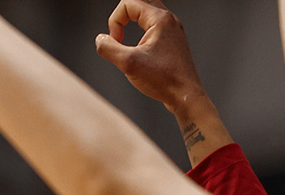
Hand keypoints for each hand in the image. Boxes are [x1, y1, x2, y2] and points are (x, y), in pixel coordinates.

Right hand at [96, 0, 231, 166]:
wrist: (185, 96)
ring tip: (128, 45)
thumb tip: (100, 40)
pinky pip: (154, 28)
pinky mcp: (173, 41)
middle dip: (123, 18)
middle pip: (139, 3)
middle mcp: (168, 20)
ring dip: (132, 26)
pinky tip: (139, 52)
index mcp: (159, 19)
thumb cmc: (164, 80)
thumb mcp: (128, 64)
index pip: (128, 3)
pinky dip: (141, 35)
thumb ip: (109, 48)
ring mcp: (173, 30)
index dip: (115, 20)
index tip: (115, 41)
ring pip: (147, 15)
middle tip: (119, 36)